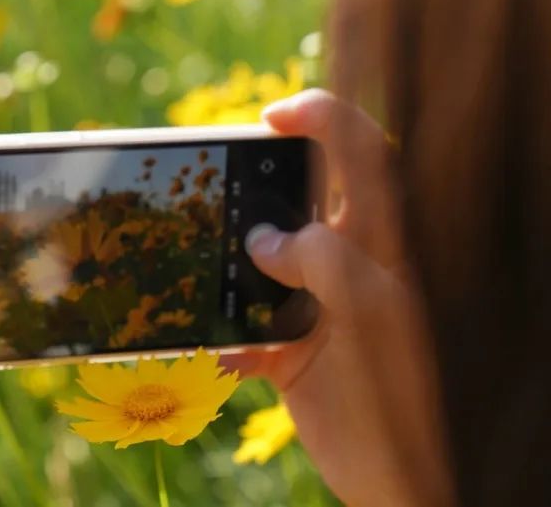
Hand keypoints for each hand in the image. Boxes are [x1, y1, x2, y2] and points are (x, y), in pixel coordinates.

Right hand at [230, 90, 453, 505]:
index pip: (363, 156)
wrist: (393, 478)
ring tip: (189, 257)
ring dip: (223, 262)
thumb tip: (264, 241)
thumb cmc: (398, 394)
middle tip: (210, 183)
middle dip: (253, 186)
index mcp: (381, 244)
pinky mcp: (288, 352)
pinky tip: (202, 352)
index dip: (323, 120)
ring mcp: (315, 308)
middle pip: (299, 201)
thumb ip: (325, 261)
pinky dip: (217, 341)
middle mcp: (347, 267)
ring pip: (259, 263)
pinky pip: (241, 332)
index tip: (270, 117)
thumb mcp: (371, 313)